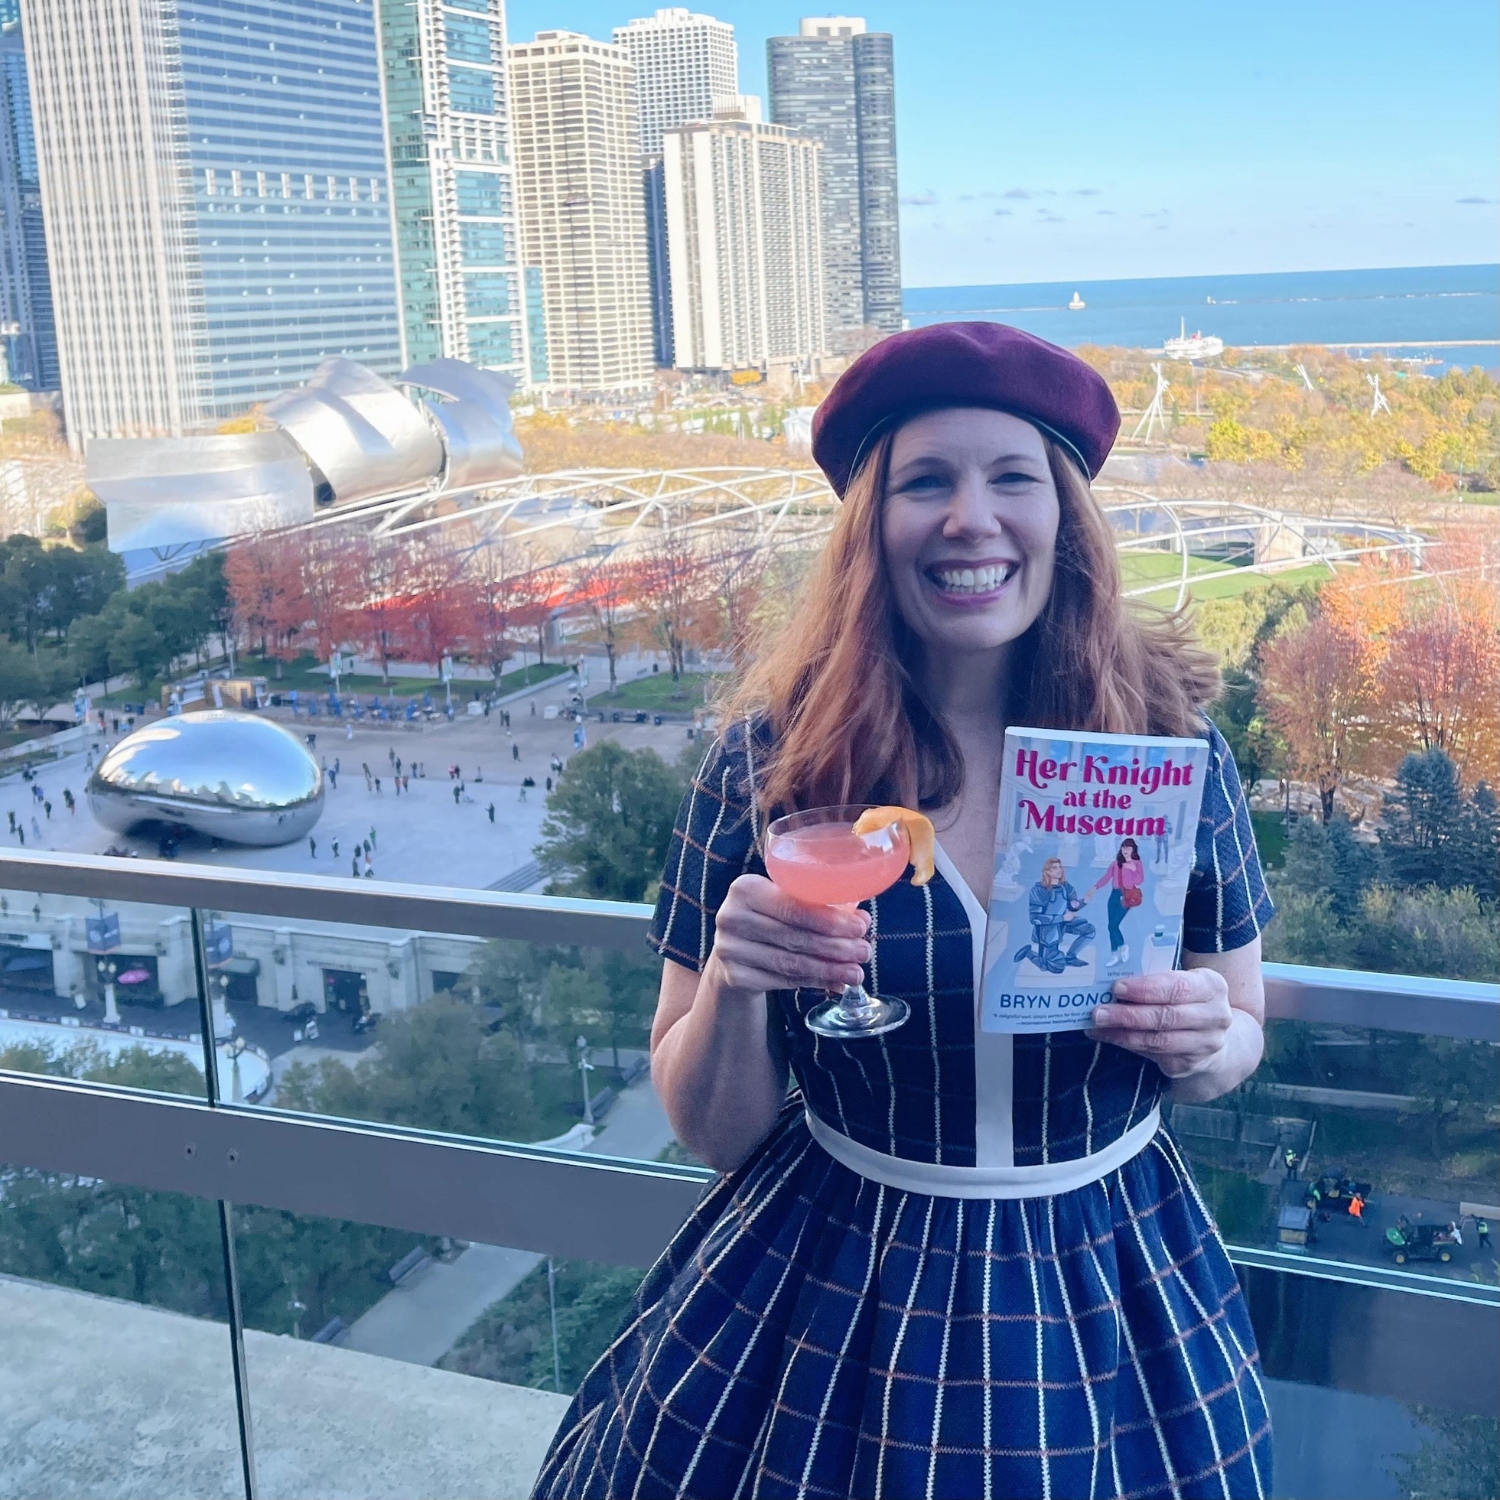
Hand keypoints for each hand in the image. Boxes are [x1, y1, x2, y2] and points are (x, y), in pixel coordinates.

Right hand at [709, 874, 871, 994]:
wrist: (734, 949)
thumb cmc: (770, 919)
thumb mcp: (784, 902)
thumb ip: (818, 906)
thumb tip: (861, 920)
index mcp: (745, 889)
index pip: (792, 907)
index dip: (829, 920)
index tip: (860, 928)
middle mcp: (731, 917)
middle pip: (794, 936)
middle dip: (836, 946)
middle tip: (864, 952)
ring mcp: (729, 950)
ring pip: (791, 963)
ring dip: (829, 969)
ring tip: (856, 973)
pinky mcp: (735, 977)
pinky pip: (783, 981)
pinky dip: (814, 983)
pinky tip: (834, 983)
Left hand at [1089, 968, 1233, 1078]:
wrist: (1211, 1034)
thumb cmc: (1186, 999)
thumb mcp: (1181, 980)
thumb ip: (1155, 979)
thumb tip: (1109, 979)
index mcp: (1212, 986)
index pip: (1178, 987)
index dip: (1146, 988)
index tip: (1117, 987)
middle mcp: (1216, 1016)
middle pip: (1167, 1017)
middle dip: (1128, 1015)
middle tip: (1098, 1012)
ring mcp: (1206, 1044)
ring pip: (1158, 1040)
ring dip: (1122, 1033)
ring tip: (1097, 1025)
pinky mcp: (1189, 1064)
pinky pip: (1153, 1055)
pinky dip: (1126, 1044)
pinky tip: (1106, 1036)